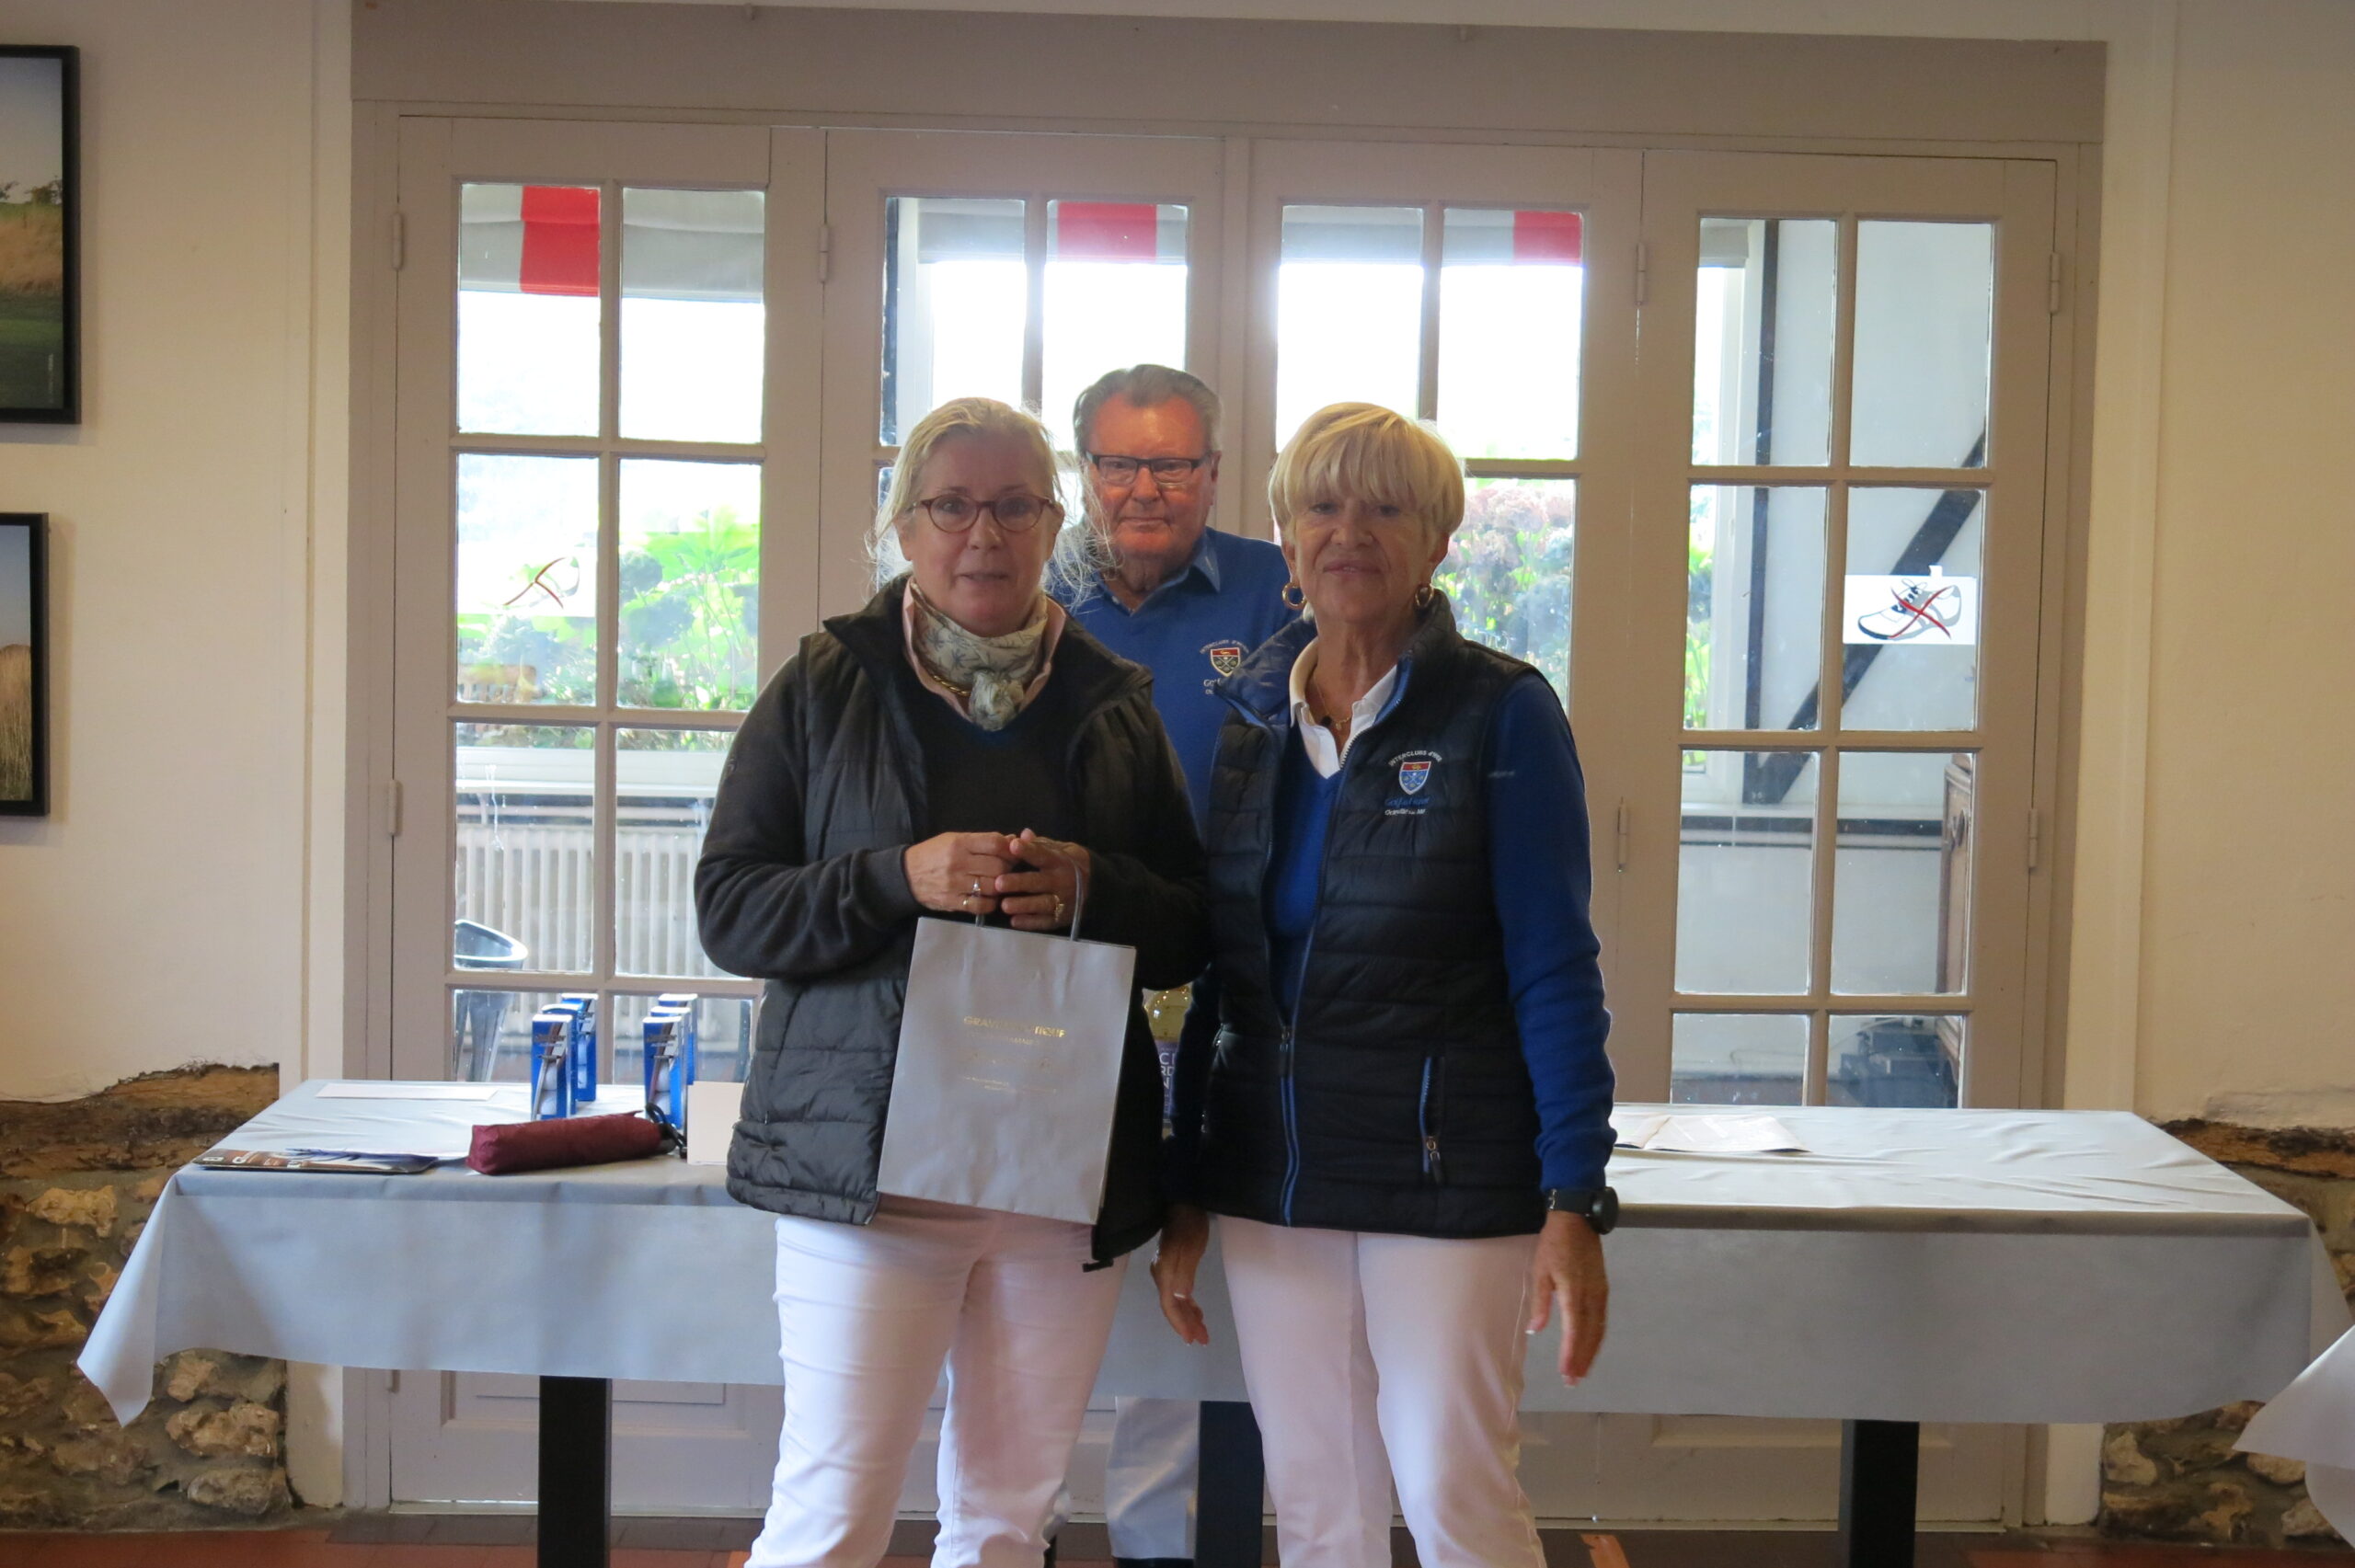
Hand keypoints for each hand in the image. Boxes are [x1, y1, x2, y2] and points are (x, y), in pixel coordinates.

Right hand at [903, 832, 1017, 915]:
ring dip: (1001, 886)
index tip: (1013, 852)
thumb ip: (983, 841)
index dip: (1010, 848)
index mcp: (959, 843)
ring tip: (999, 883)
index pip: (995, 844)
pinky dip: (991, 903)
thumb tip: (1012, 840)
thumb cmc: (934, 854)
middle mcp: (958, 863)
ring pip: (992, 887)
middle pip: (998, 867)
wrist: (906, 875)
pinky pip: (980, 905)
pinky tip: (990, 898)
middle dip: (1008, 868)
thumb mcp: (954, 839)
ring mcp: (955, 884)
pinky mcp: (952, 902)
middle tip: (1008, 869)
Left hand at [995, 829, 1090, 932]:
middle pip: (1039, 882)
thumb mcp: (1061, 850)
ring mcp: (1063, 901)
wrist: (1098, 887)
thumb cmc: (1071, 864)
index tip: (1013, 845)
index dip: (1028, 850)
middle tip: (999, 883)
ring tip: (1004, 905)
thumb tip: (1023, 834)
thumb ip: (1040, 844)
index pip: (1042, 854)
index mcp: (1060, 861)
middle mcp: (1062, 881)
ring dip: (1023, 905)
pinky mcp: (1062, 918)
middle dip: (1019, 883)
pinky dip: (1030, 923)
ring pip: (1042, 904)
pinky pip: (1045, 922)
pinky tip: (1014, 921)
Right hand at [1151, 1204, 1211, 1345]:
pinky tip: (1197, 1312)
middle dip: (1186, 1325)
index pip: (1169, 1305)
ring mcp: (1167, 1271)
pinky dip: (1189, 1305)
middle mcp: (1162, 1275)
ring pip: (1176, 1301)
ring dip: (1189, 1317)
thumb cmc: (1189, 1225)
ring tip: (1202, 1332)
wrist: (1184, 1203)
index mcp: (1164, 1273)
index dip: (1179, 1323)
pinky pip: (1179, 1292)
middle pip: (1172, 1306)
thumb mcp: (1190, 1248)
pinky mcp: (1174, 1266)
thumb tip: (1180, 1297)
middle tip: (1202, 1340)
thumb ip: (1185, 1272)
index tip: (1190, 1339)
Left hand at [1525, 1210, 1607, 1385]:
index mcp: (1573, 1292)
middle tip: (1573, 1381)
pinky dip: (1598, 1338)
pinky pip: (1602, 1320)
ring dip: (1591, 1352)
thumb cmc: (1554, 1245)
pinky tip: (1591, 1347)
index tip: (1566, 1372)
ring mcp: (1601, 1293)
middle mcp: (1591, 1296)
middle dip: (1582, 1359)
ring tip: (1582, 1371)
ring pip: (1599, 1330)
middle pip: (1589, 1335)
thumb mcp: (1540, 1271)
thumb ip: (1540, 1302)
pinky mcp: (1604, 1289)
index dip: (1570, 1353)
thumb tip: (1536, 1330)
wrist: (1577, 1221)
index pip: (1573, 1330)